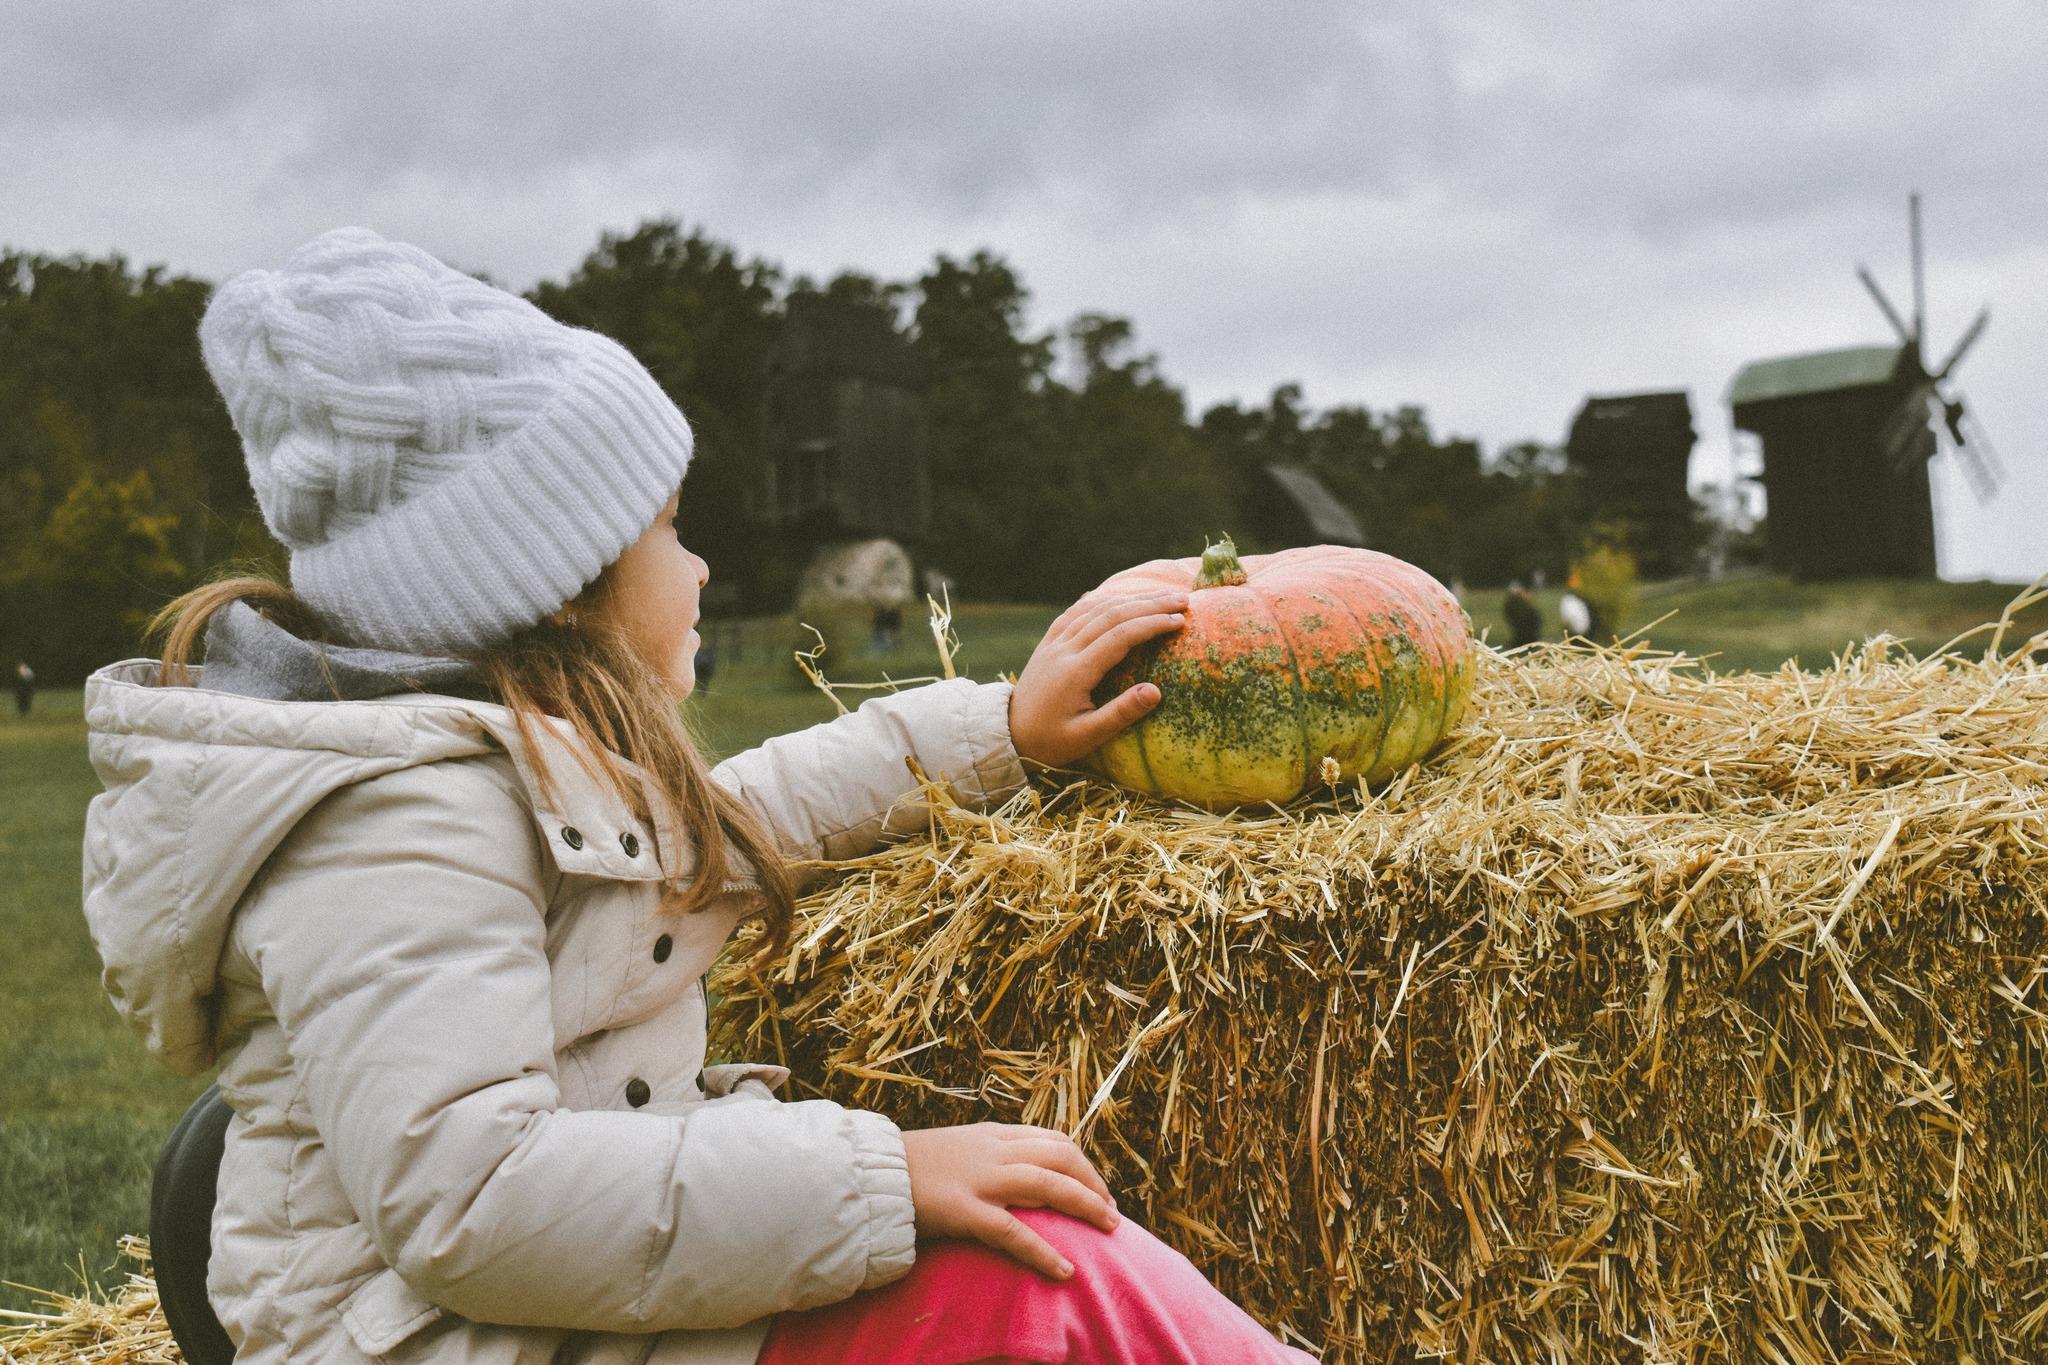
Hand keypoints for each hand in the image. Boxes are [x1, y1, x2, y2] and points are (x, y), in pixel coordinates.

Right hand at [901, 1123, 1120, 1279]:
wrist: (869, 1174)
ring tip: (1109, 1229)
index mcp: (992, 1134)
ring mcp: (980, 1178)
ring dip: (1086, 1205)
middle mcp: (993, 1150)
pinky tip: (1065, 1271)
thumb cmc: (909, 1167)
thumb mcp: (956, 1148)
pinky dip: (1044, 1252)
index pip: (1053, 1139)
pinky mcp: (964, 1210)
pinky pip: (1014, 1232)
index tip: (1096, 1186)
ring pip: (1049, 1184)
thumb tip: (1016, 1171)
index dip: (1082, 1163)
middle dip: (1094, 1182)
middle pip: (1062, 1157)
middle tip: (1111, 1212)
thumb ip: (987, 1154)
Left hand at [1008, 589, 1188, 766]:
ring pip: (1094, 608)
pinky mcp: (1047, 642)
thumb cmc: (1052, 742)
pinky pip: (1075, 612)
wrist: (1009, 734)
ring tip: (1160, 597)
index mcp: (1075, 672)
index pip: (1120, 636)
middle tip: (1182, 600)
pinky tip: (1116, 596)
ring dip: (1129, 599)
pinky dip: (1100, 600)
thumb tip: (1156, 691)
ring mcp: (1053, 642)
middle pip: (1111, 615)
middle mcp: (1064, 650)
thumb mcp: (1087, 737)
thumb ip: (1121, 714)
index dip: (1151, 624)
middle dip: (1149, 604)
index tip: (1179, 621)